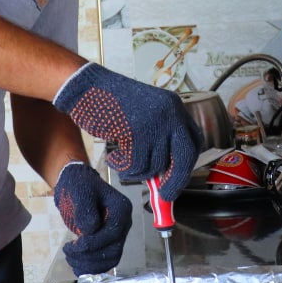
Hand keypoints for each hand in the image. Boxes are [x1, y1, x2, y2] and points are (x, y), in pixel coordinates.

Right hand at [53, 63, 203, 198]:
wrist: (88, 87)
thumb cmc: (111, 104)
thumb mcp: (144, 116)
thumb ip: (158, 140)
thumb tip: (166, 177)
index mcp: (174, 107)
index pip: (194, 141)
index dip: (187, 164)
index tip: (177, 180)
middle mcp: (170, 113)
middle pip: (185, 156)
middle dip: (175, 180)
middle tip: (165, 194)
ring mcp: (155, 121)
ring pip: (155, 164)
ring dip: (137, 171)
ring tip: (122, 161)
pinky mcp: (137, 130)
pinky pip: (136, 164)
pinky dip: (123, 167)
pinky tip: (114, 157)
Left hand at [53, 161, 133, 275]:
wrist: (76, 186)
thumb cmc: (79, 186)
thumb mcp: (81, 192)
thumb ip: (86, 210)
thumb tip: (89, 230)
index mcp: (122, 209)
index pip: (112, 233)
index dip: (93, 243)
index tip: (74, 244)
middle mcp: (124, 224)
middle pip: (113, 250)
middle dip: (89, 256)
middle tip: (68, 251)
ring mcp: (117, 235)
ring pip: (110, 259)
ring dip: (89, 265)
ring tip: (70, 257)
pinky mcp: (109, 243)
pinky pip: (105, 262)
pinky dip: (91, 267)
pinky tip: (76, 264)